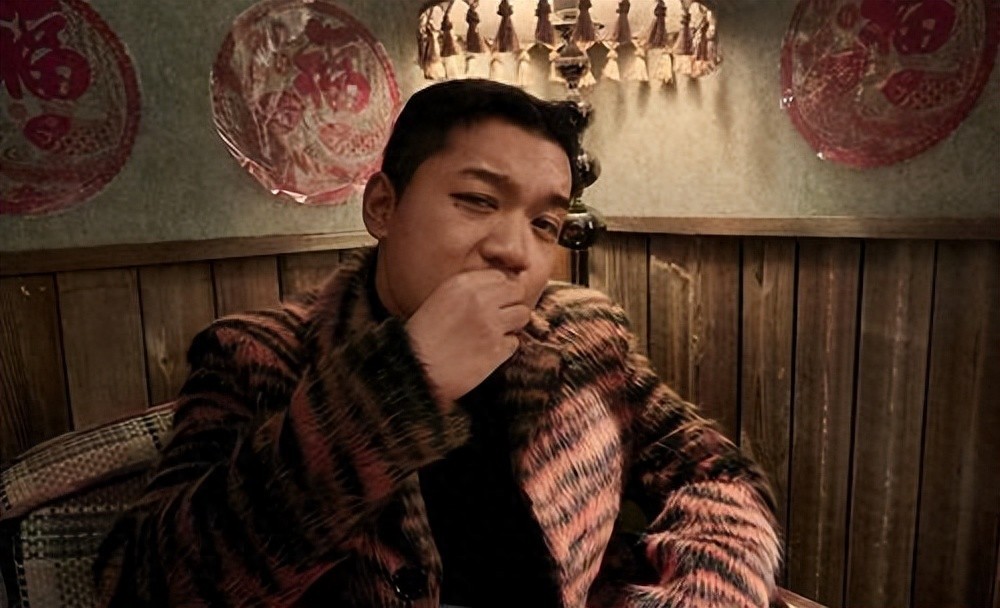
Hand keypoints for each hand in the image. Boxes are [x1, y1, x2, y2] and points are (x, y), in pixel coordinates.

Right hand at [405, 269, 529, 404]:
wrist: (415, 368)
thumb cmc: (424, 335)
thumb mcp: (440, 299)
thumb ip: (468, 289)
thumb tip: (500, 287)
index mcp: (463, 284)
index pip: (501, 276)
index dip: (501, 290)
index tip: (493, 301)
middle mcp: (480, 300)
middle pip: (517, 291)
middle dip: (511, 303)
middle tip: (499, 317)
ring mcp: (491, 324)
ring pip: (522, 314)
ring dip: (512, 324)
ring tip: (494, 334)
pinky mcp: (497, 349)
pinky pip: (515, 341)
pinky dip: (505, 347)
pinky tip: (487, 351)